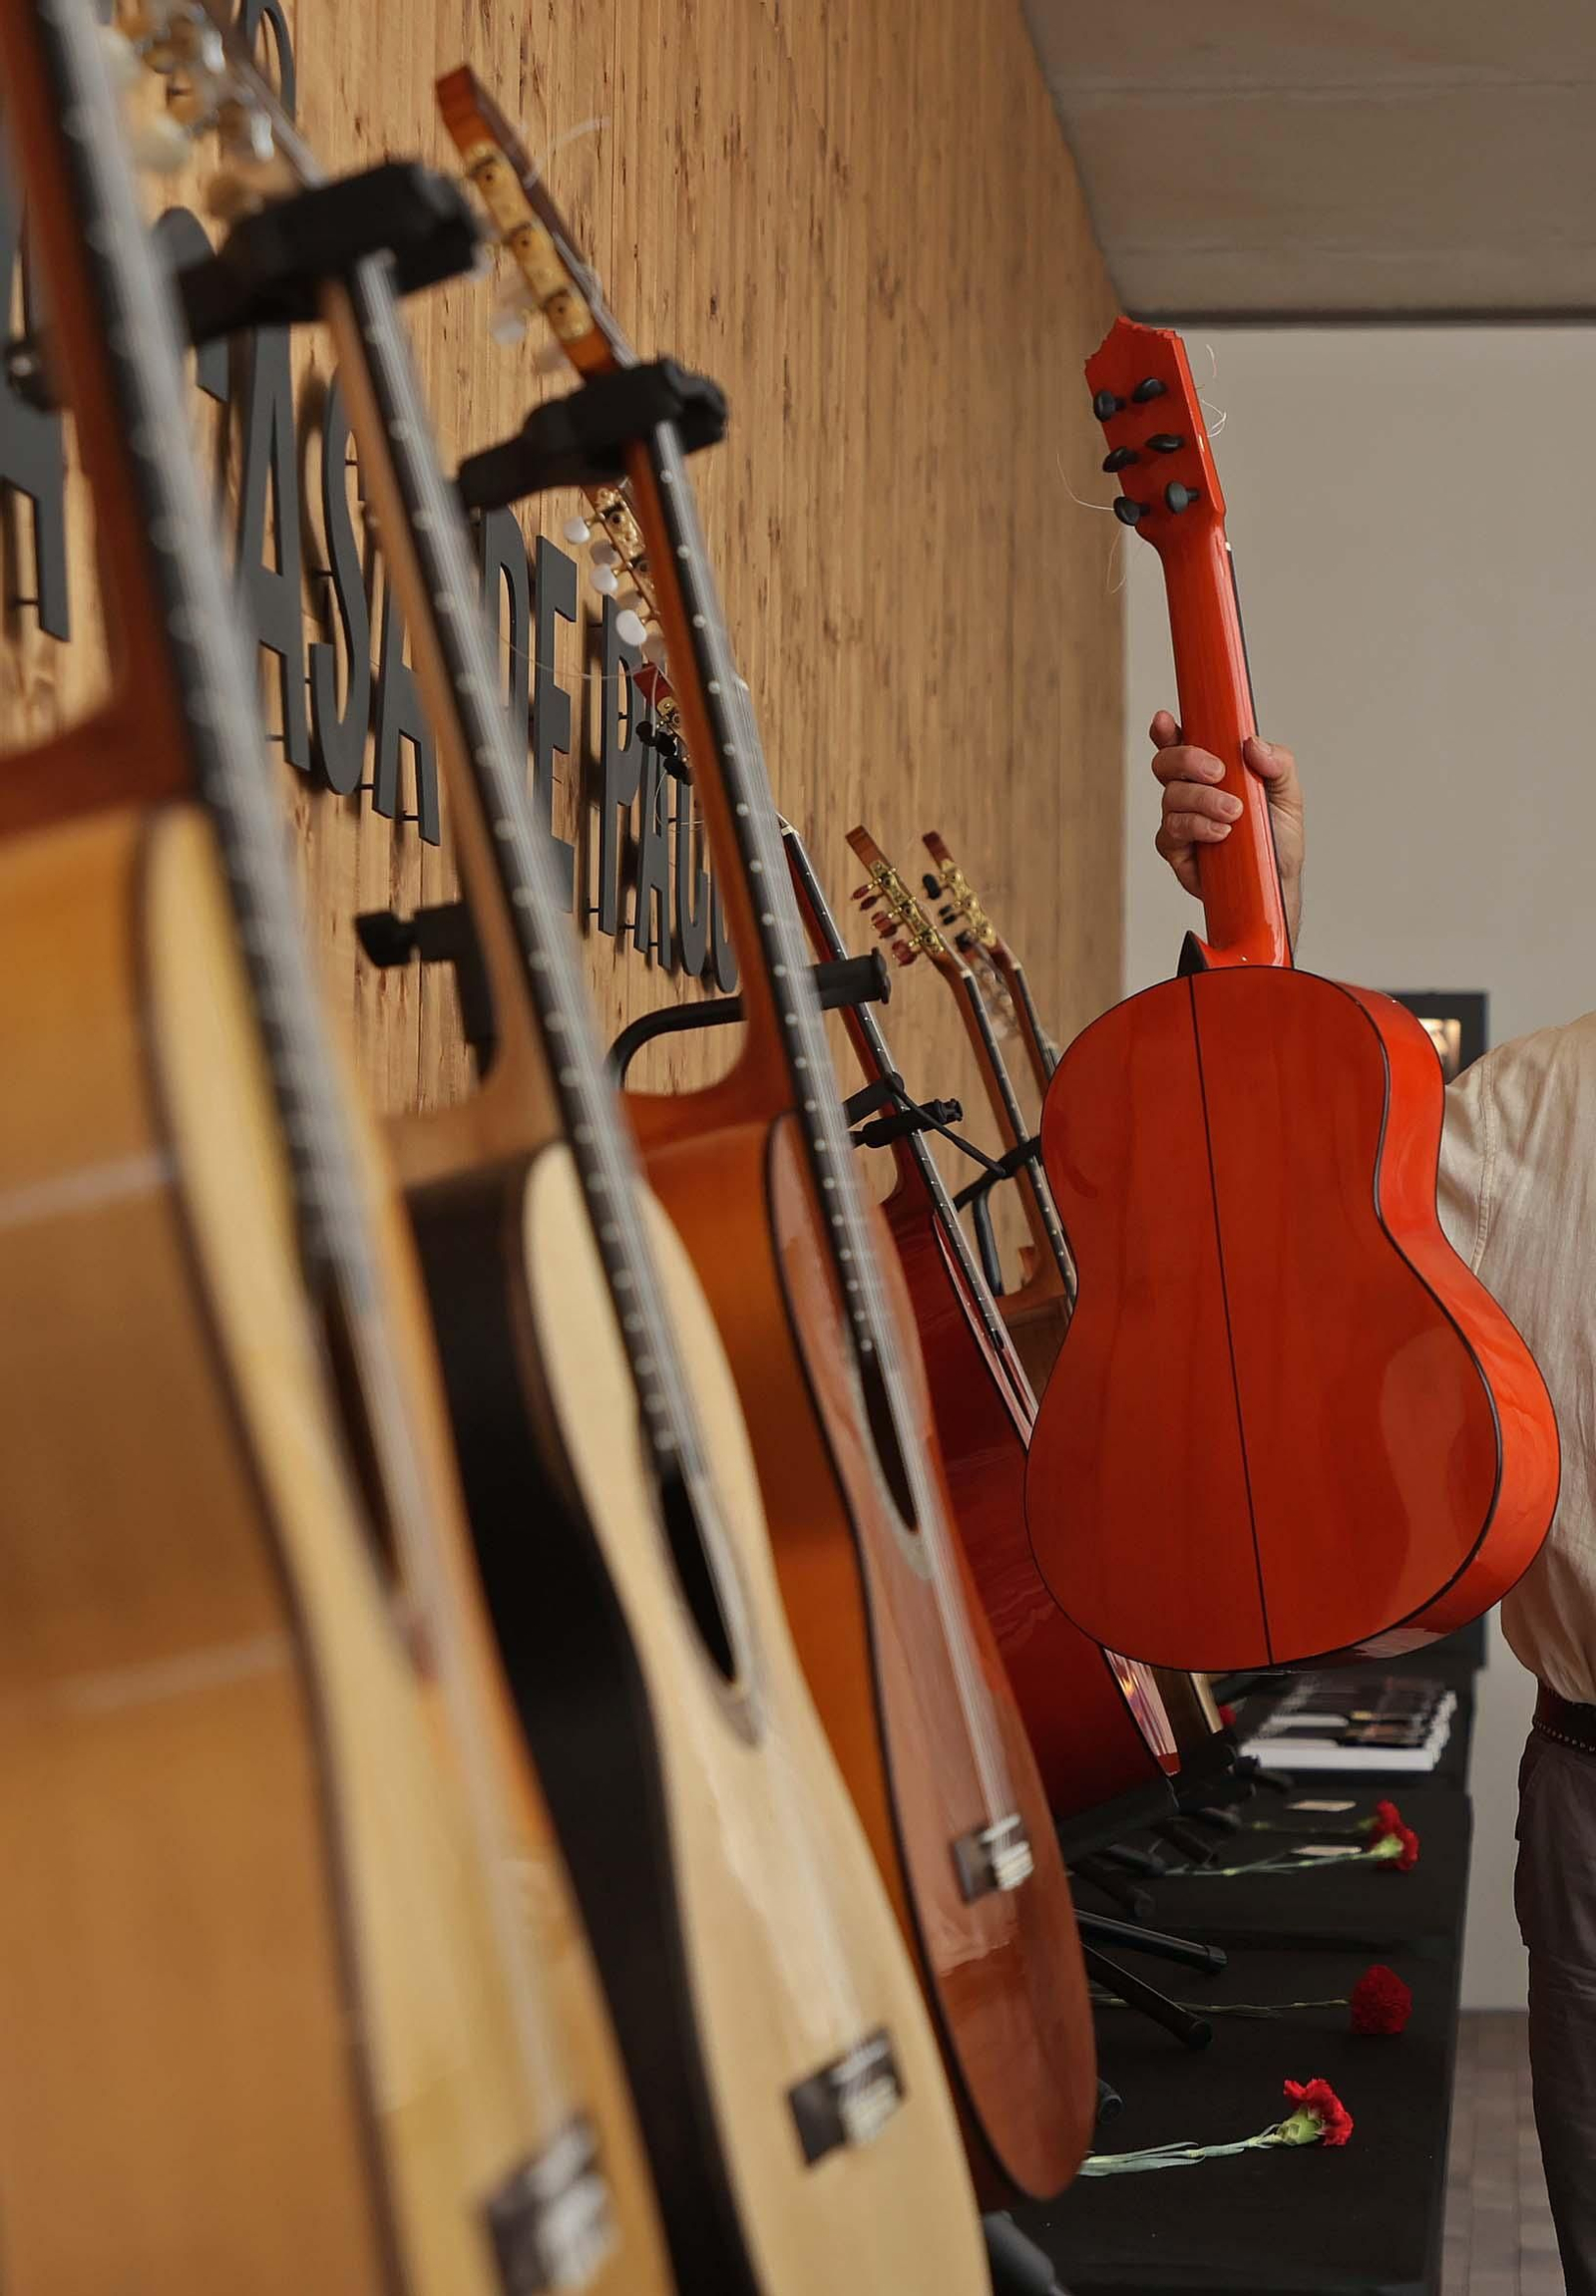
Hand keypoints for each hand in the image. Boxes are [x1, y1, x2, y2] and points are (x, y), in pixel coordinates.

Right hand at [1149, 711, 1303, 944]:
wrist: (1277, 885)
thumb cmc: (1278, 840)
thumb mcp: (1289, 795)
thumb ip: (1277, 764)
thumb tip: (1252, 744)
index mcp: (1213, 772)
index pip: (1181, 743)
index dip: (1167, 731)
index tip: (1166, 720)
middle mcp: (1190, 792)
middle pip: (1165, 764)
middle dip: (1186, 760)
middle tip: (1218, 772)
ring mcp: (1179, 820)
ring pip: (1170, 797)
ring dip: (1202, 800)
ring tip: (1234, 813)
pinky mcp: (1177, 850)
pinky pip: (1171, 832)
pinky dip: (1197, 827)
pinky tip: (1220, 833)